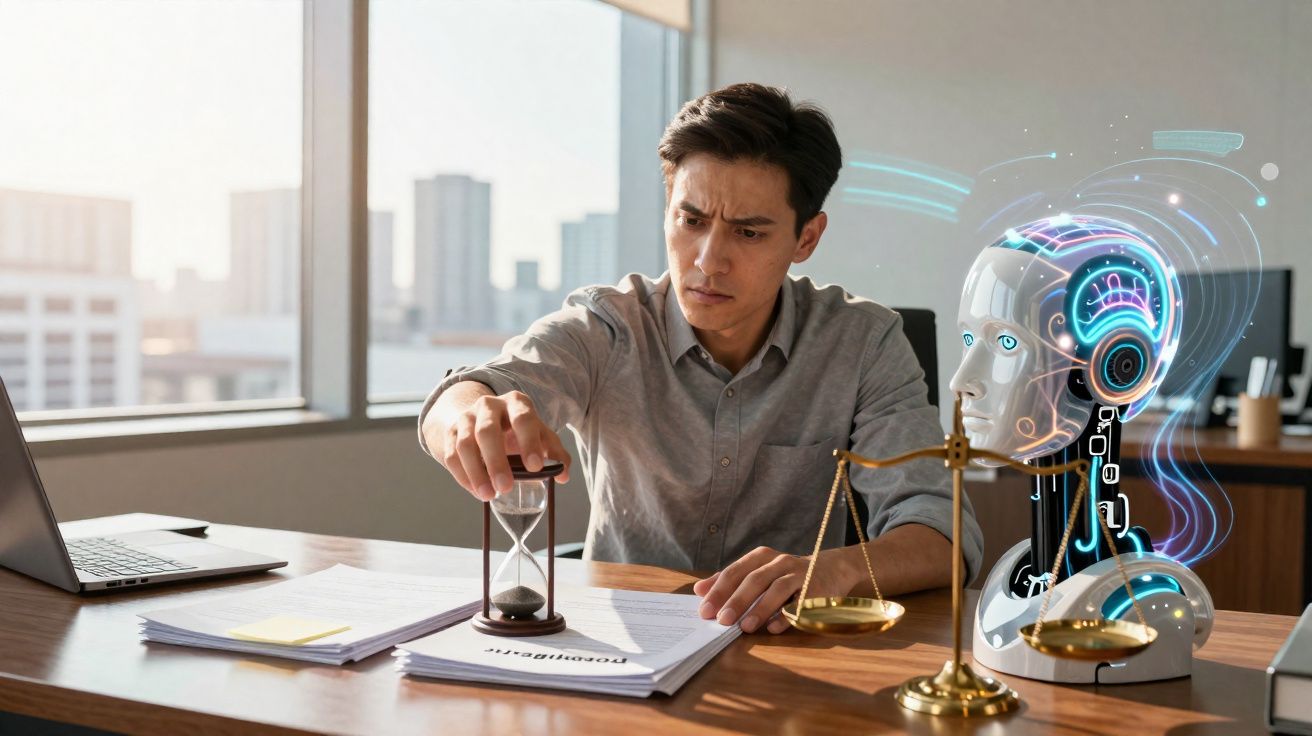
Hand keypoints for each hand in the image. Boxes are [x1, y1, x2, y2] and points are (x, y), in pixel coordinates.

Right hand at [434, 390, 570, 500]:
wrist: (483, 419)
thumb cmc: (518, 431)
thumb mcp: (539, 435)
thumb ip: (554, 453)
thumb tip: (563, 475)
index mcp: (516, 403)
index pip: (523, 418)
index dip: (529, 442)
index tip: (535, 467)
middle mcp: (489, 405)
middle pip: (487, 430)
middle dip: (496, 461)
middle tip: (506, 488)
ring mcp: (466, 417)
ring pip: (465, 443)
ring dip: (476, 471)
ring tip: (489, 495)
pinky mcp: (451, 433)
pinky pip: (452, 455)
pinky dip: (462, 475)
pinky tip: (475, 491)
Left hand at [693, 546, 858, 634]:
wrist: (832, 569)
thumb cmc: (787, 574)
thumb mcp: (759, 571)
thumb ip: (730, 580)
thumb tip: (699, 590)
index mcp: (762, 557)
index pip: (735, 572)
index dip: (719, 590)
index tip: (704, 610)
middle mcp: (780, 562)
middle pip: (754, 580)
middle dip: (736, 600)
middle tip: (721, 620)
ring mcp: (800, 575)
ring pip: (777, 589)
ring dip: (759, 608)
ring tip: (744, 627)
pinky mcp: (817, 590)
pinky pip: (800, 603)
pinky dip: (786, 616)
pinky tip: (773, 628)